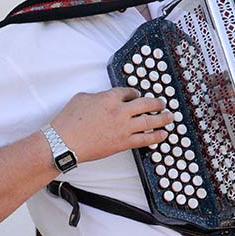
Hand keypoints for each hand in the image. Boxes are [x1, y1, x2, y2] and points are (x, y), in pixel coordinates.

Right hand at [50, 87, 173, 163]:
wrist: (64, 142)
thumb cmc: (69, 121)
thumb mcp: (81, 98)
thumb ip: (97, 96)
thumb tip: (104, 99)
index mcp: (109, 97)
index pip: (128, 92)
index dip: (134, 93)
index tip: (137, 95)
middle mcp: (120, 111)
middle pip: (145, 104)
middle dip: (156, 103)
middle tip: (162, 103)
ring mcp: (123, 128)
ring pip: (149, 121)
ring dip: (162, 118)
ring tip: (170, 117)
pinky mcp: (123, 143)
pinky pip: (145, 139)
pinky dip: (156, 137)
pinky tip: (163, 135)